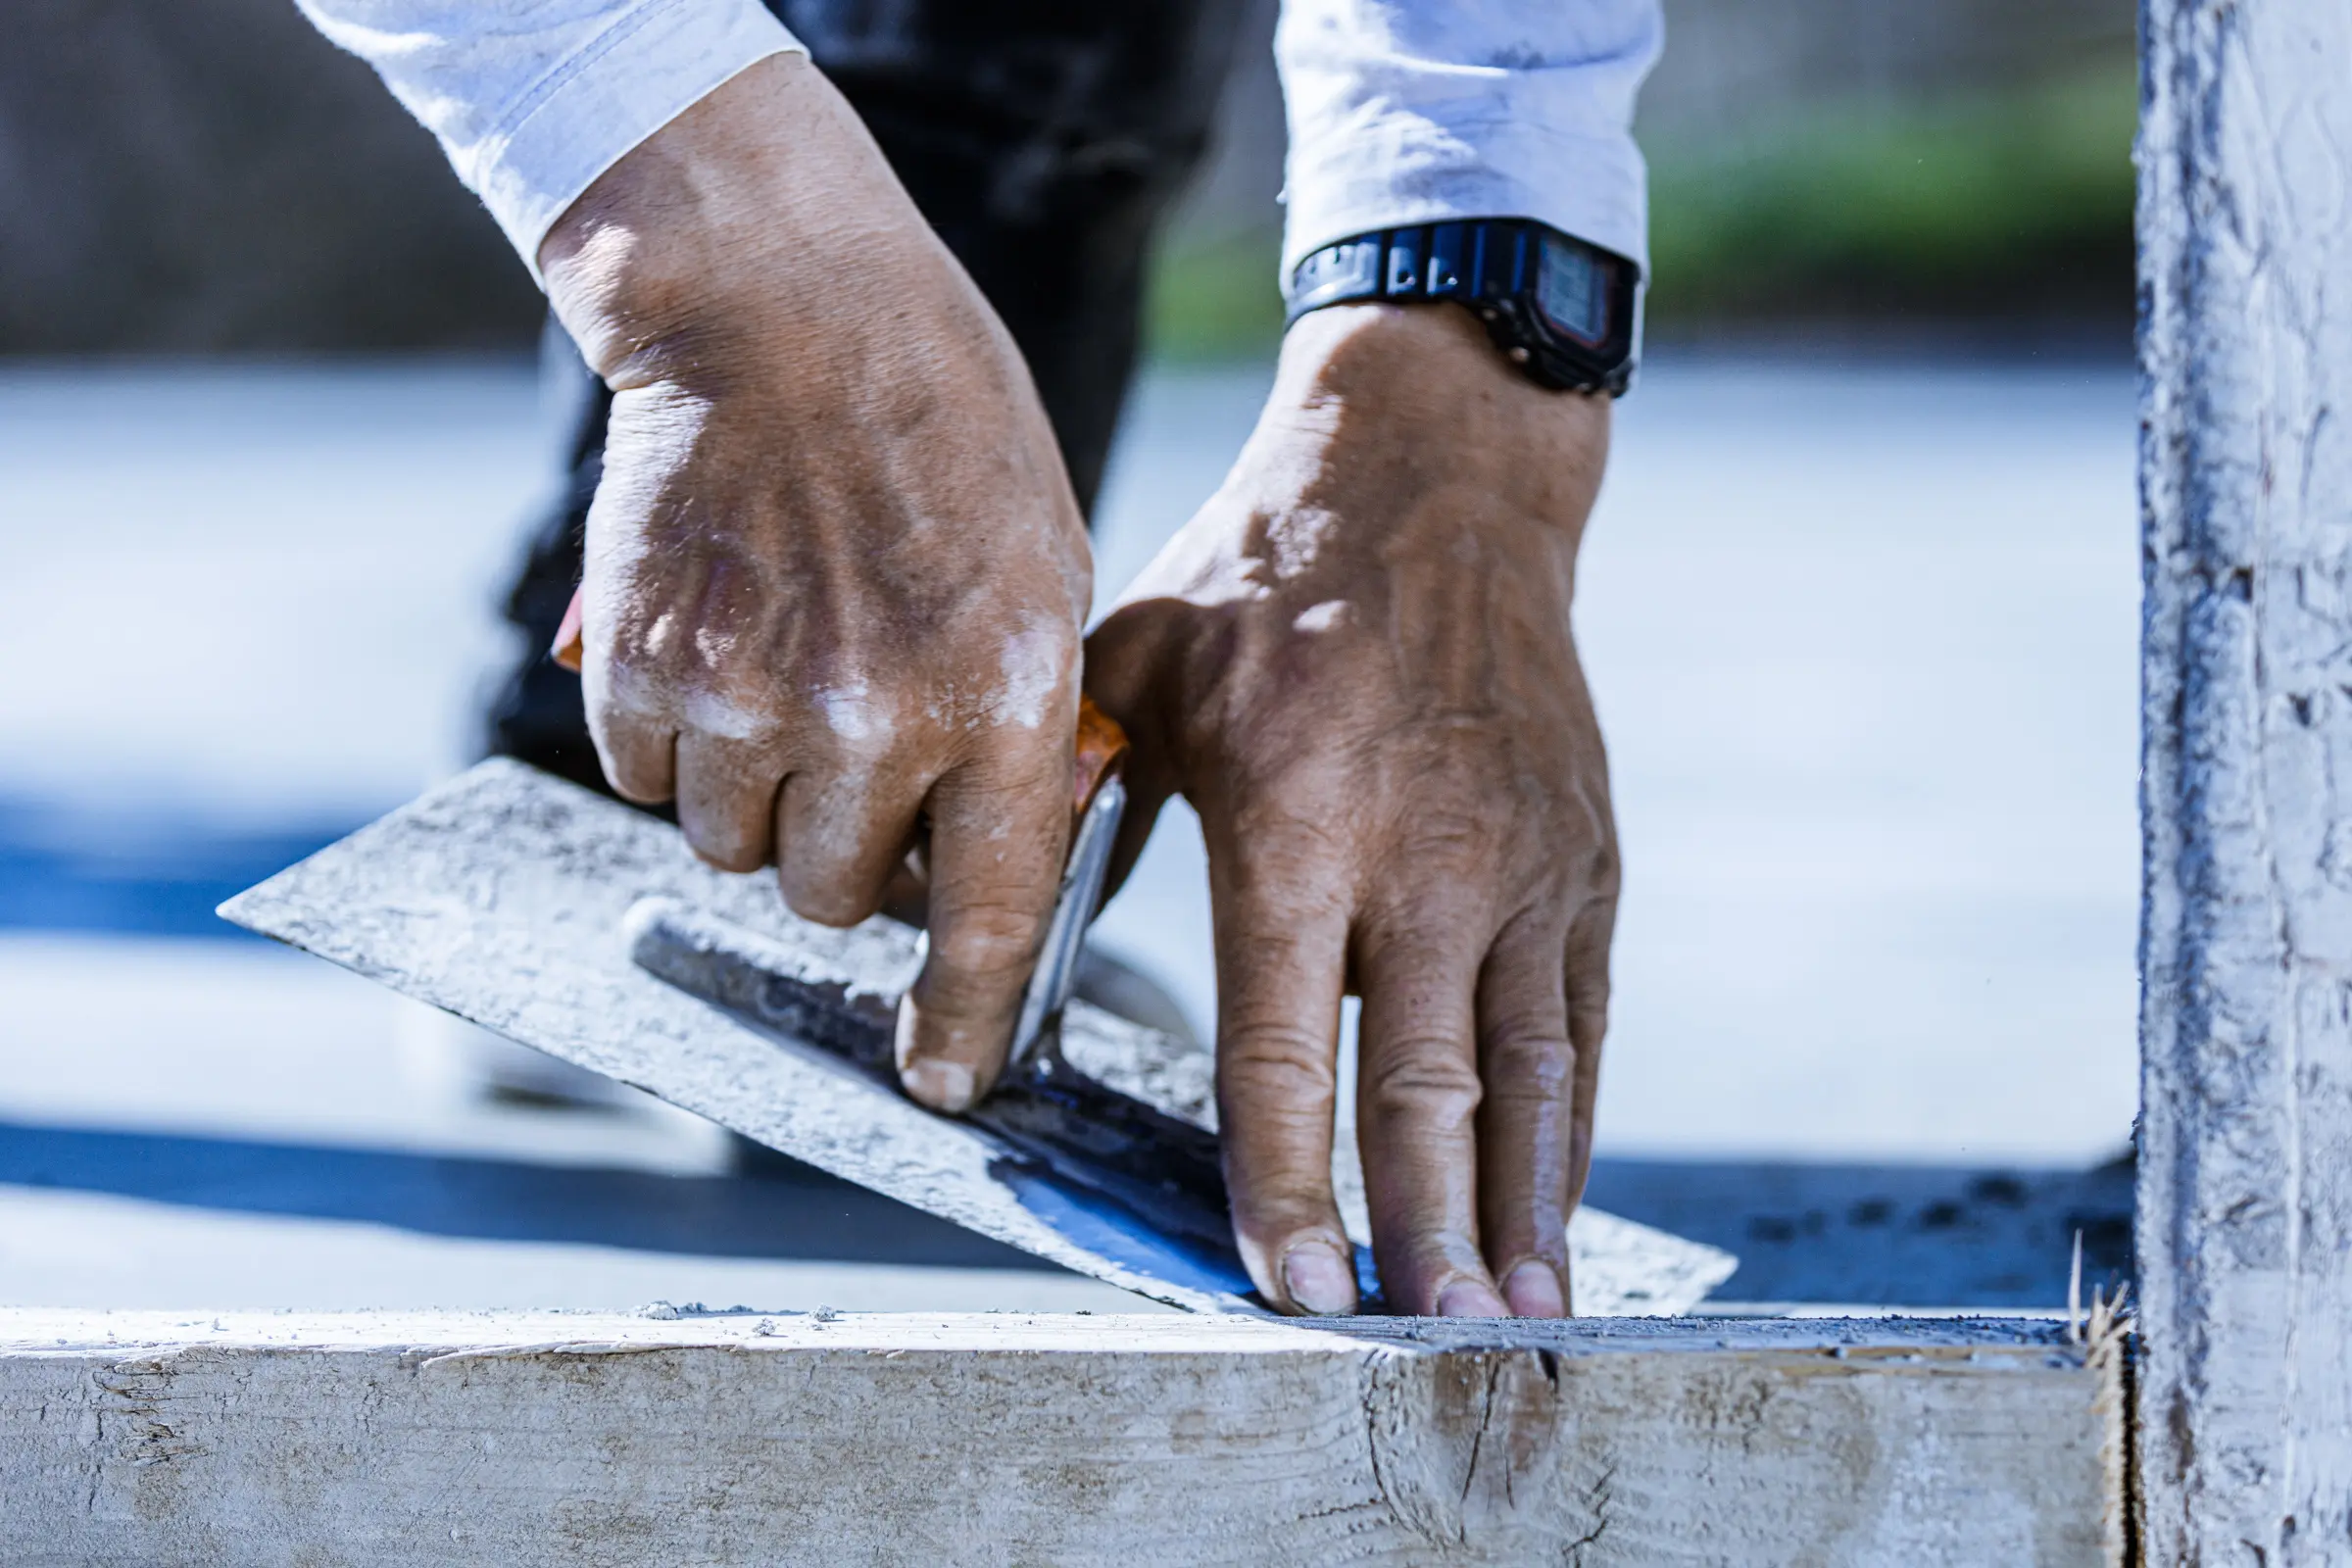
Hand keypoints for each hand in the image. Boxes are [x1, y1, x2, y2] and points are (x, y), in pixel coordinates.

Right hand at [540, 55, 1091, 1109]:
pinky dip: (681, 745)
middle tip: (857, 758)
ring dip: (761, 799)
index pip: (989, 915)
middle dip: (848, 854)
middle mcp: (876, 717)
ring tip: (786, 673)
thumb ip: (1021, 727)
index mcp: (1007, 691)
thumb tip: (988, 862)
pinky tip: (718, 645)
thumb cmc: (940, 427)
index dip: (963, 1018)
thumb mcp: (1047, 569)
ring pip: (739, 853)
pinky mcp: (640, 670)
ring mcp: (746, 698)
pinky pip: (653, 786)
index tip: (945, 1082)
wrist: (779, 302)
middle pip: (836, 900)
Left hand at [1086, 305, 1618, 1316]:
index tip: (1291, 1286)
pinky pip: (1581, 1017)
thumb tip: (1009, 936)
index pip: (1284, 1041)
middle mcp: (1426, 852)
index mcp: (1298, 815)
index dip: (1287, 1179)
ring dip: (1518, 1207)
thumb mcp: (1139, 665)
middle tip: (1416, 1341)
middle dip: (1415, 1229)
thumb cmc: (1264, 577)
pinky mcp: (1585, 855)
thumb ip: (1080, 804)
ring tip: (1513, 1316)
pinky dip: (1574, 1123)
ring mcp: (1524, 857)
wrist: (1440, 479)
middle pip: (1422, 1083)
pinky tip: (1553, 1201)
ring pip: (1530, 1070)